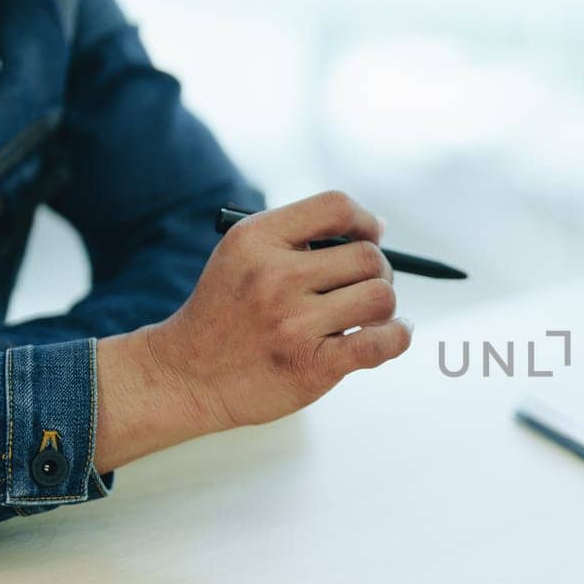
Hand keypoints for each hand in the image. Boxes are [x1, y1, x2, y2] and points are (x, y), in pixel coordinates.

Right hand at [95, 191, 412, 470]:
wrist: (185, 376)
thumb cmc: (226, 314)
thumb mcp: (243, 255)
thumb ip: (300, 236)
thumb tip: (376, 227)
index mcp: (256, 240)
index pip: (336, 207)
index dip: (364, 220)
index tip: (370, 234)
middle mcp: (274, 277)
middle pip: (369, 257)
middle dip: (377, 271)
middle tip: (362, 286)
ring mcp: (294, 324)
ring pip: (381, 297)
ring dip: (383, 306)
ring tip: (364, 315)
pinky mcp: (313, 366)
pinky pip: (382, 342)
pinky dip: (398, 336)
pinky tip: (393, 332)